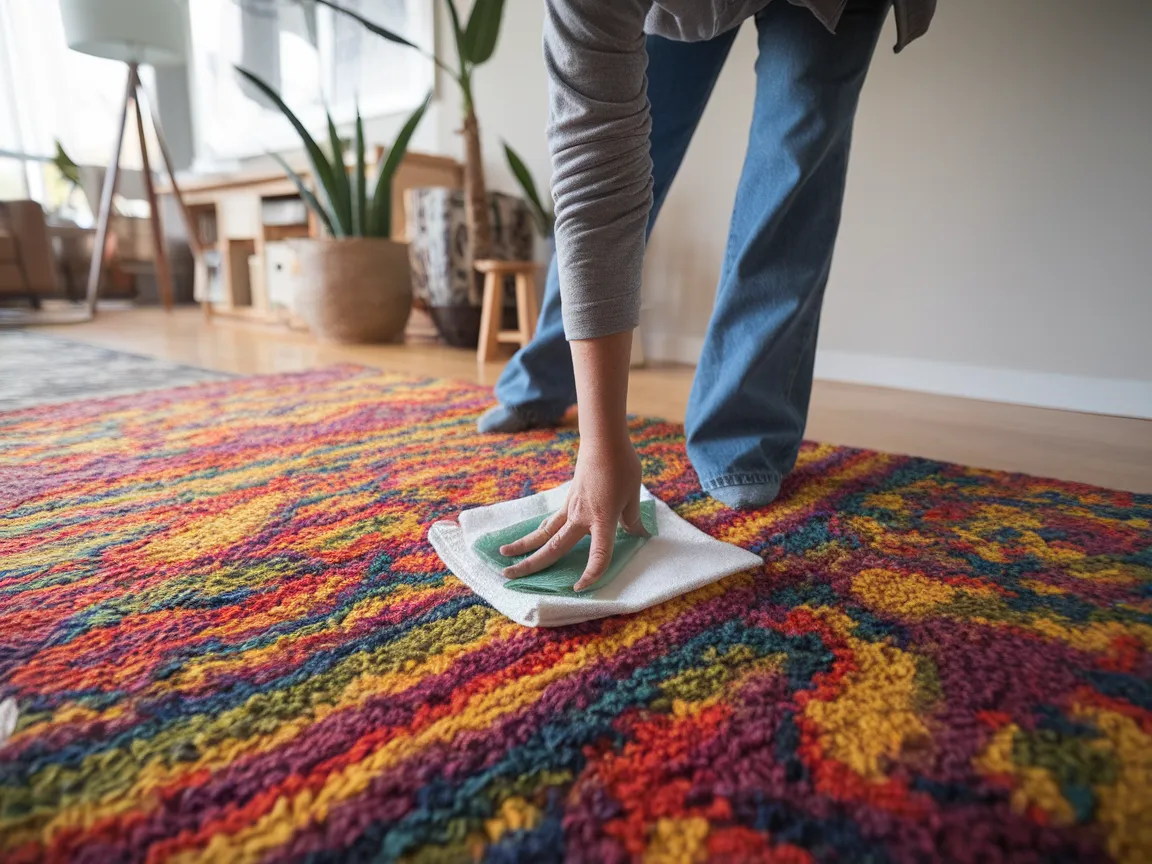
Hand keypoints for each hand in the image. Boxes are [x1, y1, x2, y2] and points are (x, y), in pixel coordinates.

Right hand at [499, 433, 646, 590]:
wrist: (603, 440)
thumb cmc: (622, 466)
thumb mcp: (633, 495)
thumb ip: (632, 519)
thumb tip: (639, 534)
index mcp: (602, 519)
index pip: (598, 554)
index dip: (591, 573)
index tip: (580, 587)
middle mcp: (581, 517)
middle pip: (553, 547)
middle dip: (531, 564)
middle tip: (508, 576)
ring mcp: (571, 508)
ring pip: (544, 532)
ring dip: (523, 545)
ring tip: (503, 556)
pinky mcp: (568, 499)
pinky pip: (550, 521)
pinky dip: (538, 532)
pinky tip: (530, 538)